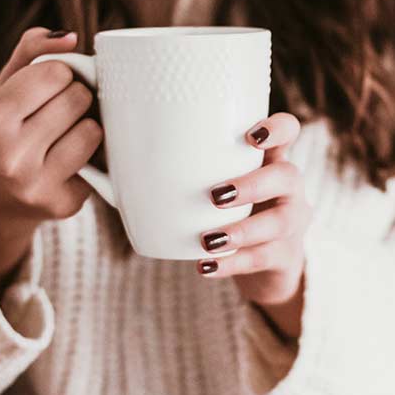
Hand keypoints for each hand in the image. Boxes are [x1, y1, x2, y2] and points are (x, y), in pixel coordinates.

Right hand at [0, 27, 103, 290]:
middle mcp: (10, 156)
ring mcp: (37, 185)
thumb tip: (70, 36)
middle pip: (78, 99)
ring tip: (61, 135)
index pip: (55, 72)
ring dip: (85, 126)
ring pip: (93, 130)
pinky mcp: (63, 205)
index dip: (58, 74)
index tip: (47, 86)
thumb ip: (30, 53)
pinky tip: (64, 162)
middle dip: (74, 98)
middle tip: (55, 112)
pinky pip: (99, 163)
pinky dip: (88, 156)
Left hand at [196, 113, 309, 339]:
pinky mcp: (285, 257)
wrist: (265, 266)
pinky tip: (207, 267)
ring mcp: (292, 222)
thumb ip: (175, 169)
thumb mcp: (214, 184)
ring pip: (281, 221)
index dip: (276, 128)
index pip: (288, 130)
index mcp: (269, 159)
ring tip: (210, 239)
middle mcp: (288, 187)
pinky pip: (263, 259)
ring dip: (244, 229)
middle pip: (287, 175)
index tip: (250, 135)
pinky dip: (233, 264)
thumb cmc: (228, 213)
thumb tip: (102, 156)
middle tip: (215, 195)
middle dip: (253, 184)